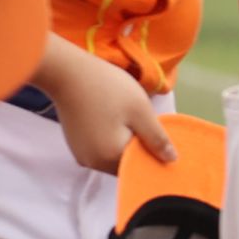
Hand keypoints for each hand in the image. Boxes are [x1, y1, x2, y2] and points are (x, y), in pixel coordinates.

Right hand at [37, 39, 174, 173]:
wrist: (67, 72)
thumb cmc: (108, 88)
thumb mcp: (141, 111)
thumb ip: (157, 139)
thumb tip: (172, 160)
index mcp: (110, 158)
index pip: (141, 165)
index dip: (156, 154)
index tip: (163, 137)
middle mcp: (93, 163)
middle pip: (127, 163)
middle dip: (141, 148)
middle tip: (149, 124)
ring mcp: (82, 154)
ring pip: (114, 155)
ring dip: (127, 142)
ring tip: (133, 120)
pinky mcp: (76, 144)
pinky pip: (102, 148)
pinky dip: (113, 139)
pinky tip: (117, 120)